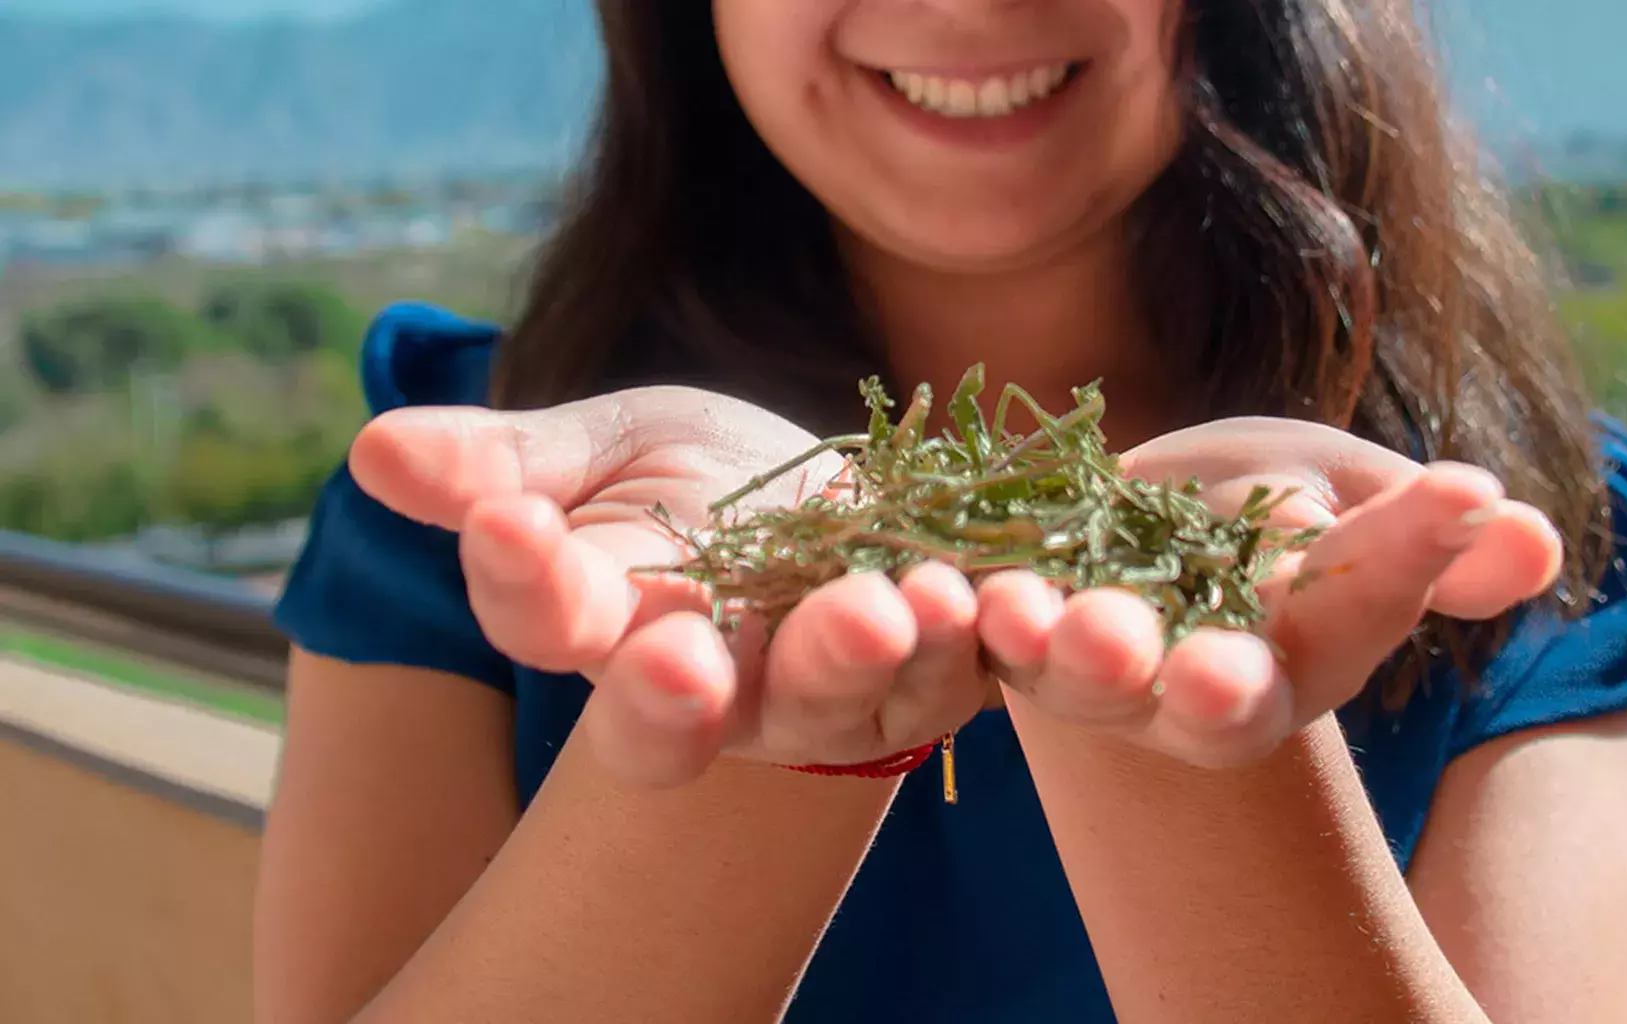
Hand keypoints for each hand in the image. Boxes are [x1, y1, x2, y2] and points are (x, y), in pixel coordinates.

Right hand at [347, 387, 1006, 786]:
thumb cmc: (684, 479)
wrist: (829, 496)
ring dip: (843, 657)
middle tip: (678, 652)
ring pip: (822, 699)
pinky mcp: (928, 675)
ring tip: (871, 605)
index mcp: (605, 626)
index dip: (526, 585)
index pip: (548, 624)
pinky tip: (958, 591)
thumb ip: (501, 466)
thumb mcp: (594, 450)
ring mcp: (820, 692)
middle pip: (676, 714)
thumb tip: (373, 450)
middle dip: (672, 690)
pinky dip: (955, 638)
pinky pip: (945, 672)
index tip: (508, 524)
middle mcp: (709, 686)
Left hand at [972, 416, 1563, 768]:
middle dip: (1221, 688)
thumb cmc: (1272, 515)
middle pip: (1219, 704)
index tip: (1458, 491)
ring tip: (1060, 618)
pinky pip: (988, 636)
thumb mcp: (1356, 506)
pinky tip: (973, 589)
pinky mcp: (1007, 635)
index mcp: (1312, 658)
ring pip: (1087, 680)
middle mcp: (1202, 693)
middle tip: (1222, 677)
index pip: (1366, 610)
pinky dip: (980, 617)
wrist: (1138, 522)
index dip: (1410, 557)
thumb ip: (1429, 539)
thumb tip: (1531, 540)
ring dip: (1075, 655)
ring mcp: (1095, 673)